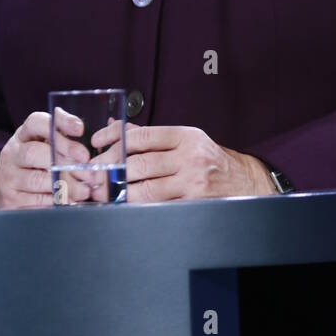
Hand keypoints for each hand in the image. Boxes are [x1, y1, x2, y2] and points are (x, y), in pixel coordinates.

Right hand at [0, 109, 92, 208]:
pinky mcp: (11, 200)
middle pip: (33, 153)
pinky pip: (35, 201)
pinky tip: (71, 201)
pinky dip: (55, 202)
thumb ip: (62, 132)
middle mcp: (12, 154)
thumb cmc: (39, 163)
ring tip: (84, 189)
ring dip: (64, 185)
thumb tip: (78, 127)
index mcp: (23, 135)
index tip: (80, 130)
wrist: (14, 191)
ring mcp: (8, 177)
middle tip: (86, 168)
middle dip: (63, 160)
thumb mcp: (48, 144)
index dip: (59, 124)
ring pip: (36, 180)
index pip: (35, 122)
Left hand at [89, 122, 277, 202]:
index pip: (142, 135)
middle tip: (90, 174)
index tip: (96, 143)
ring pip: (144, 189)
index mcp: (186, 136)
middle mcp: (190, 157)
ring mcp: (192, 183)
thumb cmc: (210, 160)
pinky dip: (135, 207)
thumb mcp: (186, 140)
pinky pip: (157, 207)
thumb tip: (117, 128)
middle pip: (139, 163)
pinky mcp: (193, 205)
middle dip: (109, 169)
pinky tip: (121, 206)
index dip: (114, 138)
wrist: (245, 182)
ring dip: (117, 192)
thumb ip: (151, 136)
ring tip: (99, 192)